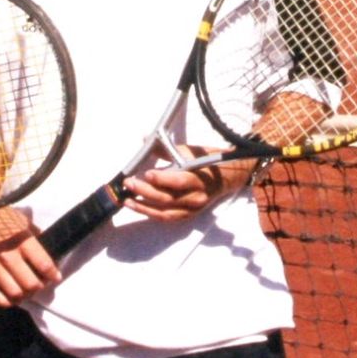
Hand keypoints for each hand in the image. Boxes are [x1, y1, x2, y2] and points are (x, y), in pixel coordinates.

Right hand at [0, 209, 58, 306]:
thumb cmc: (5, 217)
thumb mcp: (25, 223)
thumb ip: (36, 239)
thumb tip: (49, 255)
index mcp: (22, 240)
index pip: (44, 265)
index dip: (53, 274)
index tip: (56, 277)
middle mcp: (8, 255)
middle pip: (30, 284)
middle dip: (39, 287)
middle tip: (41, 283)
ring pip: (13, 293)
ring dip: (24, 296)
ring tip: (27, 291)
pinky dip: (3, 301)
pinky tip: (10, 298)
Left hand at [121, 147, 249, 221]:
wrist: (228, 176)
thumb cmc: (207, 160)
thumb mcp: (189, 150)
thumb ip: (166, 148)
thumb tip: (146, 139)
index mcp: (199, 178)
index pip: (179, 181)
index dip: (162, 178)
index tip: (146, 173)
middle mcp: (196, 197)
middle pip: (168, 198)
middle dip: (146, 191)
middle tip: (129, 183)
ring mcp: (192, 209)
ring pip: (165, 212)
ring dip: (144, 207)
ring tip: (128, 200)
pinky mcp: (189, 215)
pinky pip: (168, 218)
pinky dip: (152, 213)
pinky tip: (139, 207)